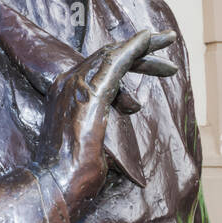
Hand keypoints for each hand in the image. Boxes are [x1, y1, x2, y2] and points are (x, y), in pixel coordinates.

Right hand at [35, 29, 177, 212]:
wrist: (53, 184)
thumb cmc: (69, 174)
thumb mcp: (88, 144)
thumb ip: (100, 130)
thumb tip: (116, 141)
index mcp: (65, 93)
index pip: (97, 66)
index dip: (126, 59)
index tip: (151, 63)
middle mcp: (67, 83)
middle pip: (106, 55)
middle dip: (138, 47)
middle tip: (165, 40)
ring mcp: (76, 86)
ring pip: (113, 54)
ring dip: (143, 44)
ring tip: (167, 38)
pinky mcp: (90, 92)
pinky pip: (116, 62)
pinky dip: (134, 48)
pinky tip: (149, 40)